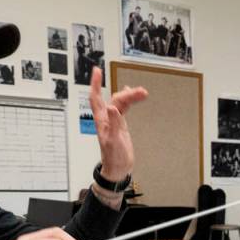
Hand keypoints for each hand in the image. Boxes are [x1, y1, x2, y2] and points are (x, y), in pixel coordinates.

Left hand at [89, 66, 148, 181]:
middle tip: (140, 92)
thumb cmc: (114, 158)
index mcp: (101, 121)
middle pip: (114, 99)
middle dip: (126, 93)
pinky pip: (124, 109)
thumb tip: (113, 107)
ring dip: (131, 97)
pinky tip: (133, 97)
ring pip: (121, 103)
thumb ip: (114, 124)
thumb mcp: (114, 141)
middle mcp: (106, 119)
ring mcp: (113, 121)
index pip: (95, 98)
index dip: (95, 84)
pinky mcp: (120, 125)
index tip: (97, 71)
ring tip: (143, 93)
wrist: (118, 169)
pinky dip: (129, 102)